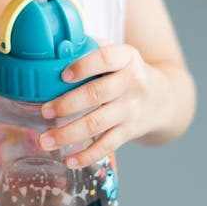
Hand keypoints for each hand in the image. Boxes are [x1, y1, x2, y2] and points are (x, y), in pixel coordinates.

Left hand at [38, 42, 152, 167]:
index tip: (62, 75)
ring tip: (45, 140)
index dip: (83, 67)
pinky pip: (107, 146)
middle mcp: (131, 83)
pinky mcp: (129, 131)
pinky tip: (69, 160)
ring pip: (97, 124)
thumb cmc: (125, 71)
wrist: (162, 98)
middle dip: (67, 105)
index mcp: (126, 57)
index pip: (105, 58)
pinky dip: (87, 155)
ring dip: (68, 134)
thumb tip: (51, 45)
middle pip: (96, 94)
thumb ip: (89, 47)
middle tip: (44, 111)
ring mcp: (131, 109)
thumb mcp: (117, 52)